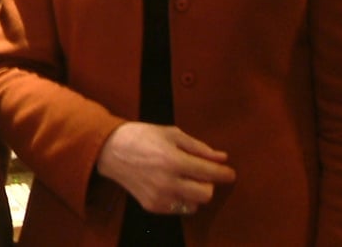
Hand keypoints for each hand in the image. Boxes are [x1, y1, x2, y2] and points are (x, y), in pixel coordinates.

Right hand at [95, 122, 235, 214]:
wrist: (111, 150)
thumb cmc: (142, 136)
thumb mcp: (172, 134)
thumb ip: (199, 148)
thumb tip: (221, 157)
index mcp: (174, 161)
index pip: (210, 173)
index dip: (224, 173)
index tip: (231, 173)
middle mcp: (167, 182)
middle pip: (206, 194)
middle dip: (209, 183)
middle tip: (202, 173)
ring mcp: (159, 197)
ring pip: (194, 204)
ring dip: (195, 192)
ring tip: (184, 178)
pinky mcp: (152, 206)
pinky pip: (179, 208)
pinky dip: (181, 198)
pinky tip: (172, 184)